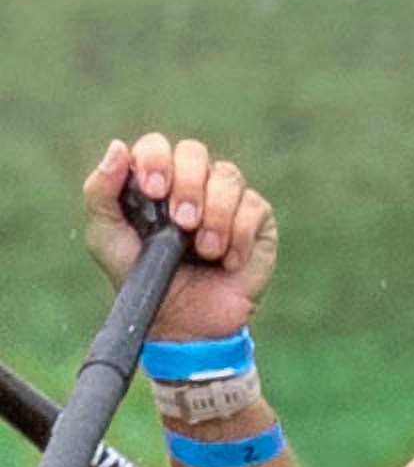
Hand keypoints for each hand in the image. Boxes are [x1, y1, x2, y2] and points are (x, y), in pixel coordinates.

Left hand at [86, 136, 277, 345]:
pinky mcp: (258, 222)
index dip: (158, 160)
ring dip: (215, 214)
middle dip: (188, 186)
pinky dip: (239, 235)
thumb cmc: (140, 277)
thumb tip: (118, 148)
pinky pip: (254, 208)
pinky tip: (228, 260)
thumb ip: (101, 192)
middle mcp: (192, 183)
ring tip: (205, 250)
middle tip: (181, 224)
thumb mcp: (106, 237)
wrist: (181, 321)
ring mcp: (228, 200)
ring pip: (228, 177)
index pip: (157, 146)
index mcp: (155, 181)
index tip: (154, 192)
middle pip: (195, 152)